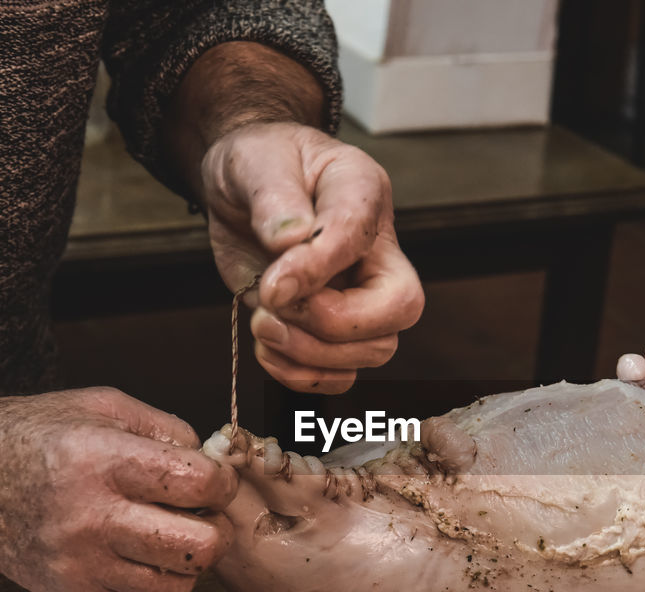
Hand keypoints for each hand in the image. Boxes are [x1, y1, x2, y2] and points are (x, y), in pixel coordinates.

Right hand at [0, 388, 237, 591]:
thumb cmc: (35, 435)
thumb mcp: (102, 406)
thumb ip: (168, 430)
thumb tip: (216, 464)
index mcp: (104, 461)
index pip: (201, 485)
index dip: (221, 481)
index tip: (211, 478)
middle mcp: (93, 518)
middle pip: (201, 546)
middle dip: (217, 528)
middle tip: (201, 513)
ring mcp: (82, 565)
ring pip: (180, 583)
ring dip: (188, 559)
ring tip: (169, 533)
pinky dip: (154, 578)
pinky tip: (136, 550)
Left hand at [200, 121, 423, 392]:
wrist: (245, 189)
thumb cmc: (260, 165)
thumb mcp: (254, 163)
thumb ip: (273, 198)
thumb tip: (289, 242)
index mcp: (364, 194)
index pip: (360, 237)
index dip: (318, 267)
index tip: (273, 281)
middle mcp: (375, 252)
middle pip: (400, 310)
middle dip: (333, 324)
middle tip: (273, 306)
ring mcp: (360, 296)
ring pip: (374, 351)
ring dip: (310, 354)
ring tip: (262, 324)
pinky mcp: (331, 328)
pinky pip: (342, 375)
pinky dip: (301, 375)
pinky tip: (268, 347)